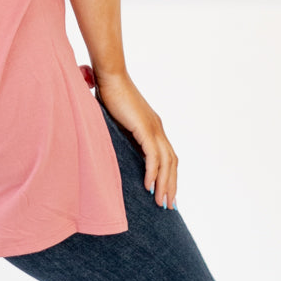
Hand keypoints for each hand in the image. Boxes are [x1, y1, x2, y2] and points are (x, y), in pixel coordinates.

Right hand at [95, 68, 178, 208]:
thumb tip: (109, 147)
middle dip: (172, 185)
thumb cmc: (108, 93)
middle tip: (169, 205)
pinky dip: (153, 173)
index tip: (166, 192)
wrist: (109, 76)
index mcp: (153, 127)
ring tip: (161, 202)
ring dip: (165, 184)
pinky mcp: (145, 128)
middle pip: (172, 163)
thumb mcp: (115, 121)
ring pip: (167, 163)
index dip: (169, 176)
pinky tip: (149, 186)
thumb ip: (118, 134)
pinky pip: (153, 156)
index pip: (168, 156)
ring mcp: (154, 128)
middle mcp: (158, 129)